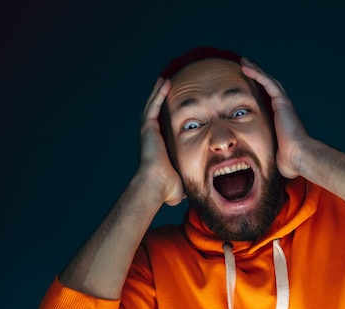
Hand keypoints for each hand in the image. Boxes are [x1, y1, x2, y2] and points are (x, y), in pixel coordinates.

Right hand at [140, 77, 184, 205]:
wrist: (157, 186)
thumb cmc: (168, 188)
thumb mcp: (182, 180)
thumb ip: (189, 180)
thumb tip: (196, 192)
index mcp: (159, 146)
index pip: (165, 126)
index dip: (170, 115)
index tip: (178, 107)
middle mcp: (152, 136)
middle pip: (157, 112)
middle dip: (162, 99)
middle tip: (169, 86)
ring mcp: (149, 131)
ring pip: (154, 106)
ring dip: (160, 92)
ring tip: (166, 80)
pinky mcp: (148, 128)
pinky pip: (153, 106)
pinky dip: (158, 94)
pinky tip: (164, 83)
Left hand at [241, 58, 310, 178]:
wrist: (299, 157)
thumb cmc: (289, 161)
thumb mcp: (273, 154)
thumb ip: (267, 153)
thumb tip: (259, 166)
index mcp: (281, 120)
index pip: (269, 101)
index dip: (259, 91)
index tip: (248, 86)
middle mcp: (283, 109)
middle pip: (269, 87)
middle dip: (258, 76)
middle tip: (247, 67)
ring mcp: (284, 105)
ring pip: (268, 81)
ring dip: (256, 71)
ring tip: (244, 63)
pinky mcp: (282, 102)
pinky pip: (268, 83)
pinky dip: (257, 74)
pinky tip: (246, 68)